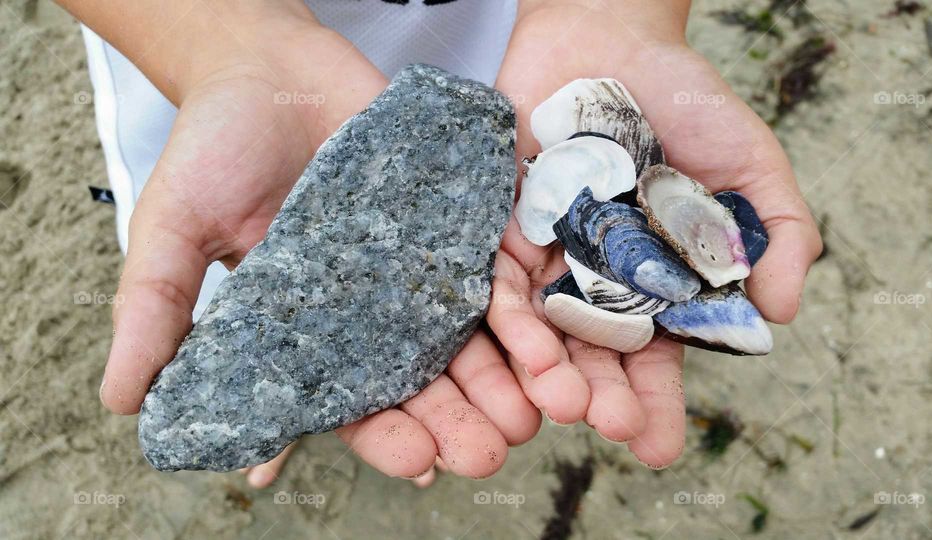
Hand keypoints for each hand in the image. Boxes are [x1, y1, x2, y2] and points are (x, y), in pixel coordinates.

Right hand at [82, 4, 537, 487]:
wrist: (266, 65)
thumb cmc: (213, 147)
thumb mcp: (172, 229)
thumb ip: (155, 308)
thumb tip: (121, 402)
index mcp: (311, 327)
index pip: (353, 399)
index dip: (387, 435)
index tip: (420, 462)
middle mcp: (372, 305)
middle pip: (426, 377)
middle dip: (460, 416)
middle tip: (492, 450)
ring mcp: (416, 260)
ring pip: (470, 331)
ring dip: (505, 373)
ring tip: (535, 409)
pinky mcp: (451, 214)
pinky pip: (493, 259)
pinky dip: (520, 296)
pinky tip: (547, 331)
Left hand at [490, 0, 821, 467]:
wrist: (611, 37)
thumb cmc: (688, 101)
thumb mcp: (751, 163)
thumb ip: (775, 231)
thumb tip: (783, 310)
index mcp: (655, 283)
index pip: (656, 358)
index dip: (656, 403)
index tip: (657, 447)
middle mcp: (597, 281)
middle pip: (593, 353)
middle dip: (598, 393)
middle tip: (605, 425)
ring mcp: (547, 256)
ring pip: (541, 327)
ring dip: (547, 369)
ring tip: (558, 403)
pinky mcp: (501, 225)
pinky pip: (496, 277)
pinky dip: (505, 313)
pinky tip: (516, 350)